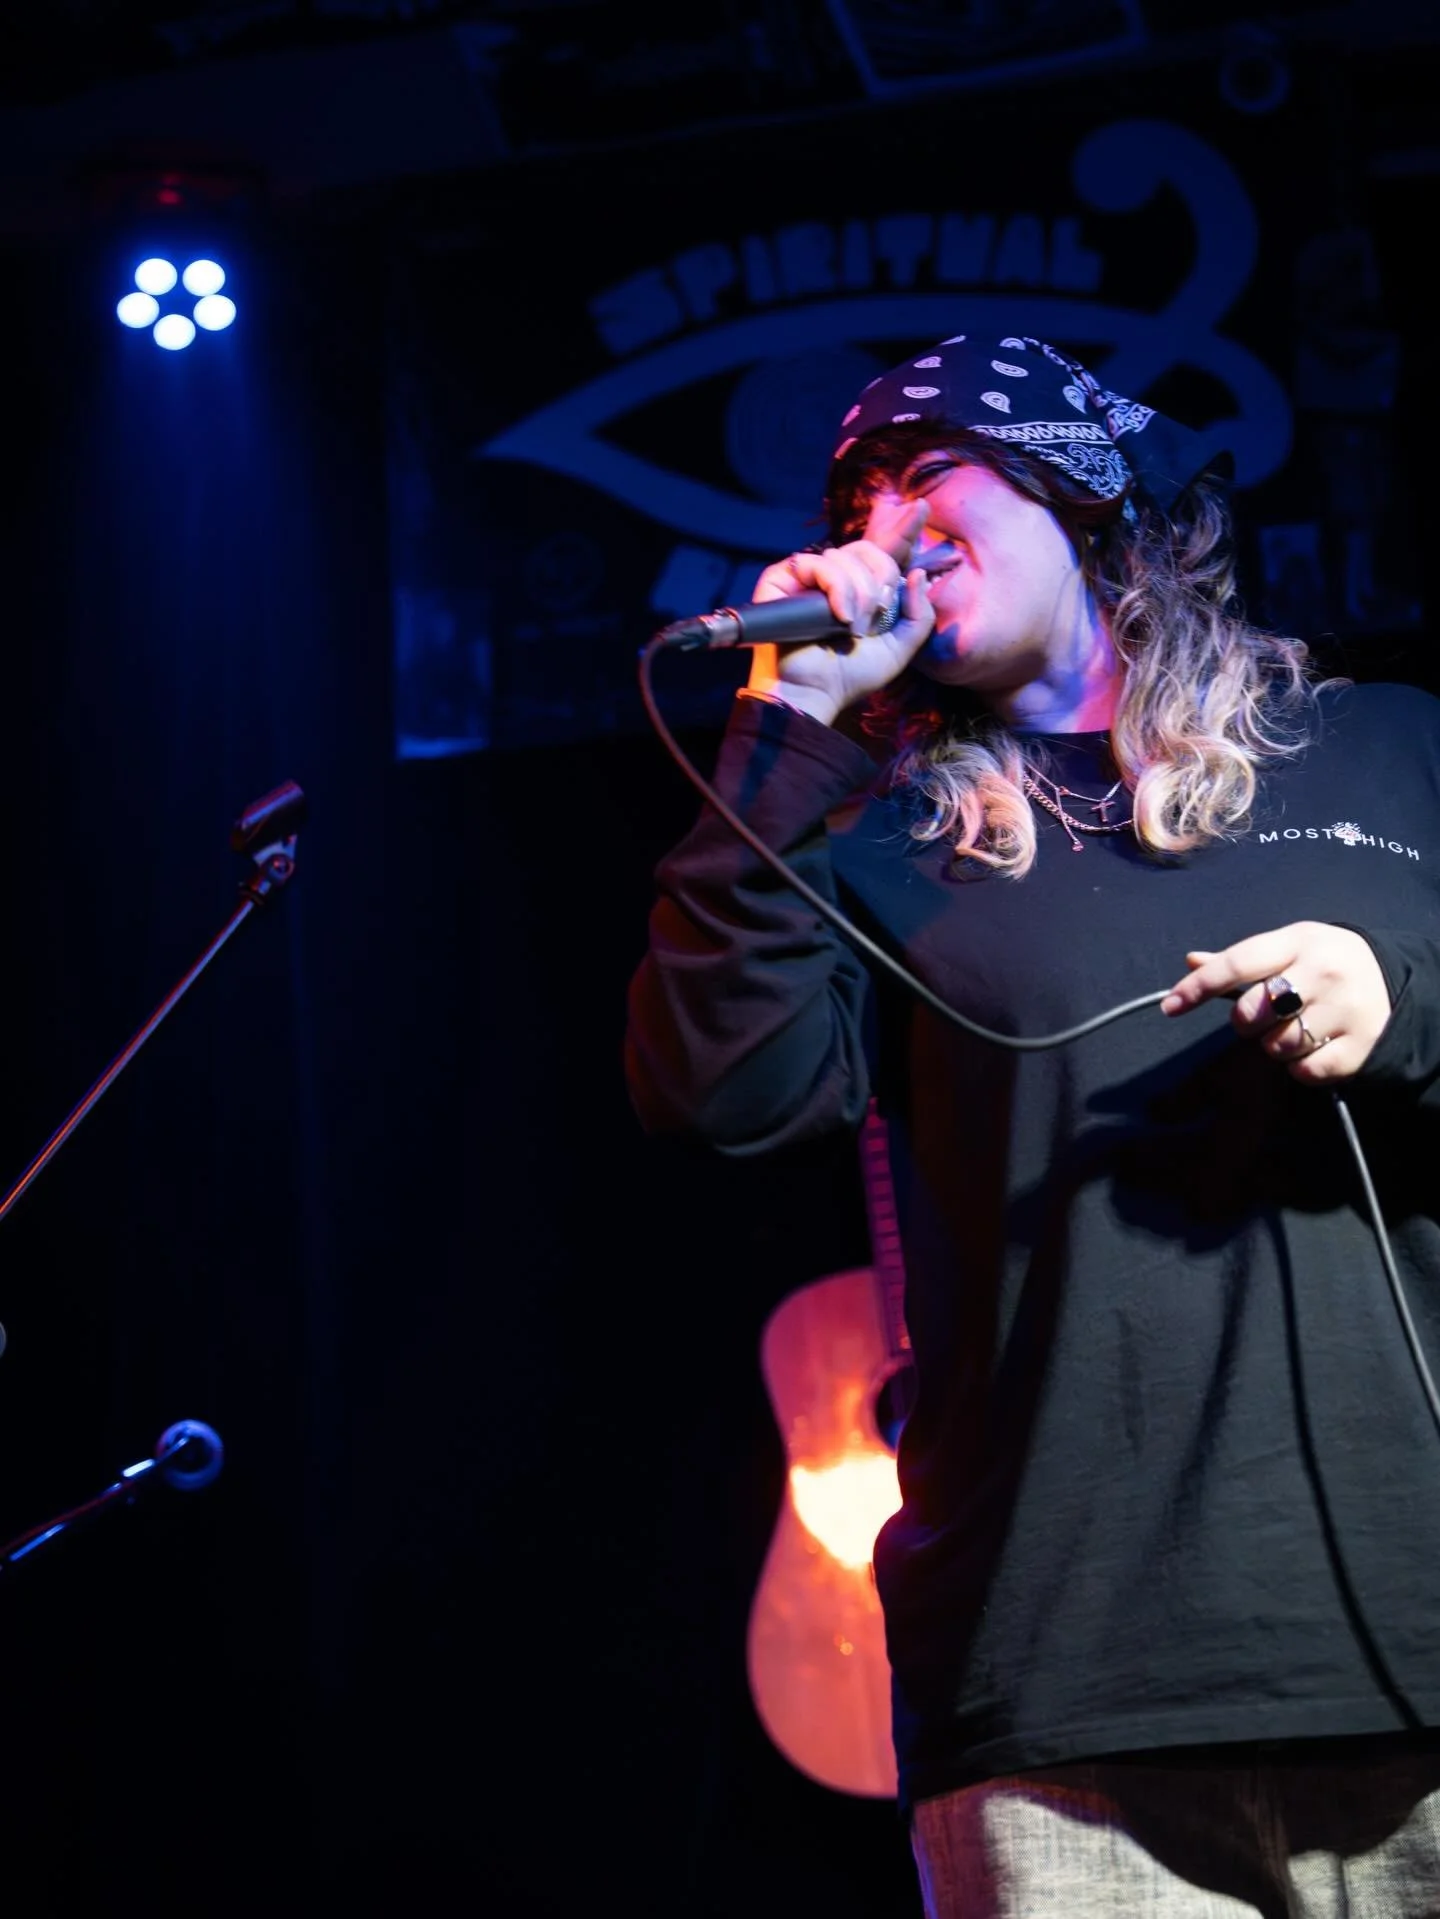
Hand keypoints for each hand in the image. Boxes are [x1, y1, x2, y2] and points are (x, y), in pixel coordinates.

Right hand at [743, 500, 935, 725]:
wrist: (812, 692)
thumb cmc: (850, 676)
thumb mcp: (899, 649)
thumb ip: (919, 615)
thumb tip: (916, 573)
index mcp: (864, 590)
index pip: (887, 552)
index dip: (904, 529)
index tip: (923, 506)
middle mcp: (837, 579)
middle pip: (869, 548)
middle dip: (881, 576)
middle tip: (877, 611)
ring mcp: (809, 577)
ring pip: (844, 556)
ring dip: (857, 592)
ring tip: (851, 625)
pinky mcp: (783, 578)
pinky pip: (816, 563)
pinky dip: (835, 588)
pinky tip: (838, 616)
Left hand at [1159, 921, 1390, 1081]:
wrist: (1395, 981)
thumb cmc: (1323, 963)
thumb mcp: (1288, 948)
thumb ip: (1241, 960)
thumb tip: (1190, 961)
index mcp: (1299, 942)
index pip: (1238, 963)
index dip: (1199, 986)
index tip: (1170, 1006)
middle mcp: (1323, 972)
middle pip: (1252, 1013)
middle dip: (1247, 1022)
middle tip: (1266, 1015)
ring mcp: (1345, 1010)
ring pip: (1277, 1046)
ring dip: (1276, 1045)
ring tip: (1297, 1028)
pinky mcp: (1360, 1046)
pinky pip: (1305, 1071)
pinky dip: (1301, 1067)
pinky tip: (1316, 1046)